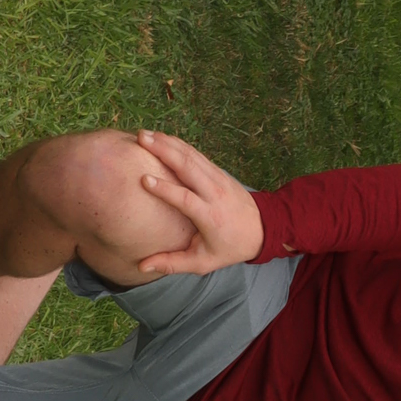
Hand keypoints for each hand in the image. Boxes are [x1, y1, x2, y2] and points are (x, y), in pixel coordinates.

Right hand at [131, 133, 265, 274]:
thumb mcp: (202, 262)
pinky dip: (177, 143)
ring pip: (190, 155)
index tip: (144, 179)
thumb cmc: (227, 249)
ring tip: (144, 134)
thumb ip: (172, 264)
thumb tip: (143, 267)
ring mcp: (217, 178)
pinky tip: (160, 136)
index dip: (165, 189)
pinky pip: (195, 153)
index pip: (185, 199)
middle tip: (140, 139)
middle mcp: (214, 193)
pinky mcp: (217, 170)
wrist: (259, 229)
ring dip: (167, 142)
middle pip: (188, 166)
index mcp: (210, 217)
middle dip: (164, 150)